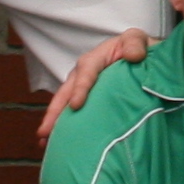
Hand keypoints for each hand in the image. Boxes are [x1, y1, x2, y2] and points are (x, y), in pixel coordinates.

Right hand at [37, 28, 155, 140]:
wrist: (139, 58)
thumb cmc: (135, 48)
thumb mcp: (137, 40)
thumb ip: (135, 44)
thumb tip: (134, 55)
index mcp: (95, 59)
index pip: (86, 73)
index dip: (80, 89)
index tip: (76, 106)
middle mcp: (82, 74)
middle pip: (65, 93)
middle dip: (55, 112)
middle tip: (45, 131)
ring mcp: (80, 89)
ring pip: (64, 106)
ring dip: (54, 123)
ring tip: (43, 142)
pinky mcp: (84, 101)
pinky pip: (71, 114)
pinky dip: (62, 128)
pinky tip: (55, 144)